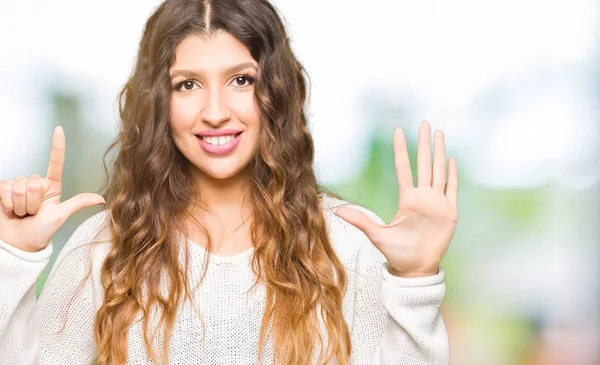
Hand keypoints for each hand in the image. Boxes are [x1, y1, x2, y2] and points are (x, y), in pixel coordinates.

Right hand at [0, 126, 105, 251]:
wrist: (18, 244)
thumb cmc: (40, 232)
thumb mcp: (60, 217)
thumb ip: (77, 204)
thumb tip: (102, 199)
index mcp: (52, 186)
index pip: (55, 162)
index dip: (57, 146)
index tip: (59, 128)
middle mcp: (35, 183)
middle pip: (34, 182)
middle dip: (33, 202)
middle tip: (32, 213)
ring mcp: (18, 185)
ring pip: (19, 186)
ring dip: (20, 205)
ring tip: (22, 214)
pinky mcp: (2, 189)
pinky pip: (5, 190)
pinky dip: (8, 205)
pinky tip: (9, 211)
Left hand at [335, 121, 458, 277]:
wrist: (415, 268)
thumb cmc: (397, 252)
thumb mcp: (377, 234)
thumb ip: (360, 220)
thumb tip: (337, 211)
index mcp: (407, 199)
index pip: (404, 168)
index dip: (401, 149)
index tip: (398, 131)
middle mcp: (422, 197)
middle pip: (424, 163)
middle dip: (425, 143)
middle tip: (425, 123)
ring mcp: (437, 203)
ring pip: (439, 171)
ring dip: (440, 152)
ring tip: (440, 133)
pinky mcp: (449, 212)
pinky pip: (452, 189)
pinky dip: (453, 175)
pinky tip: (452, 159)